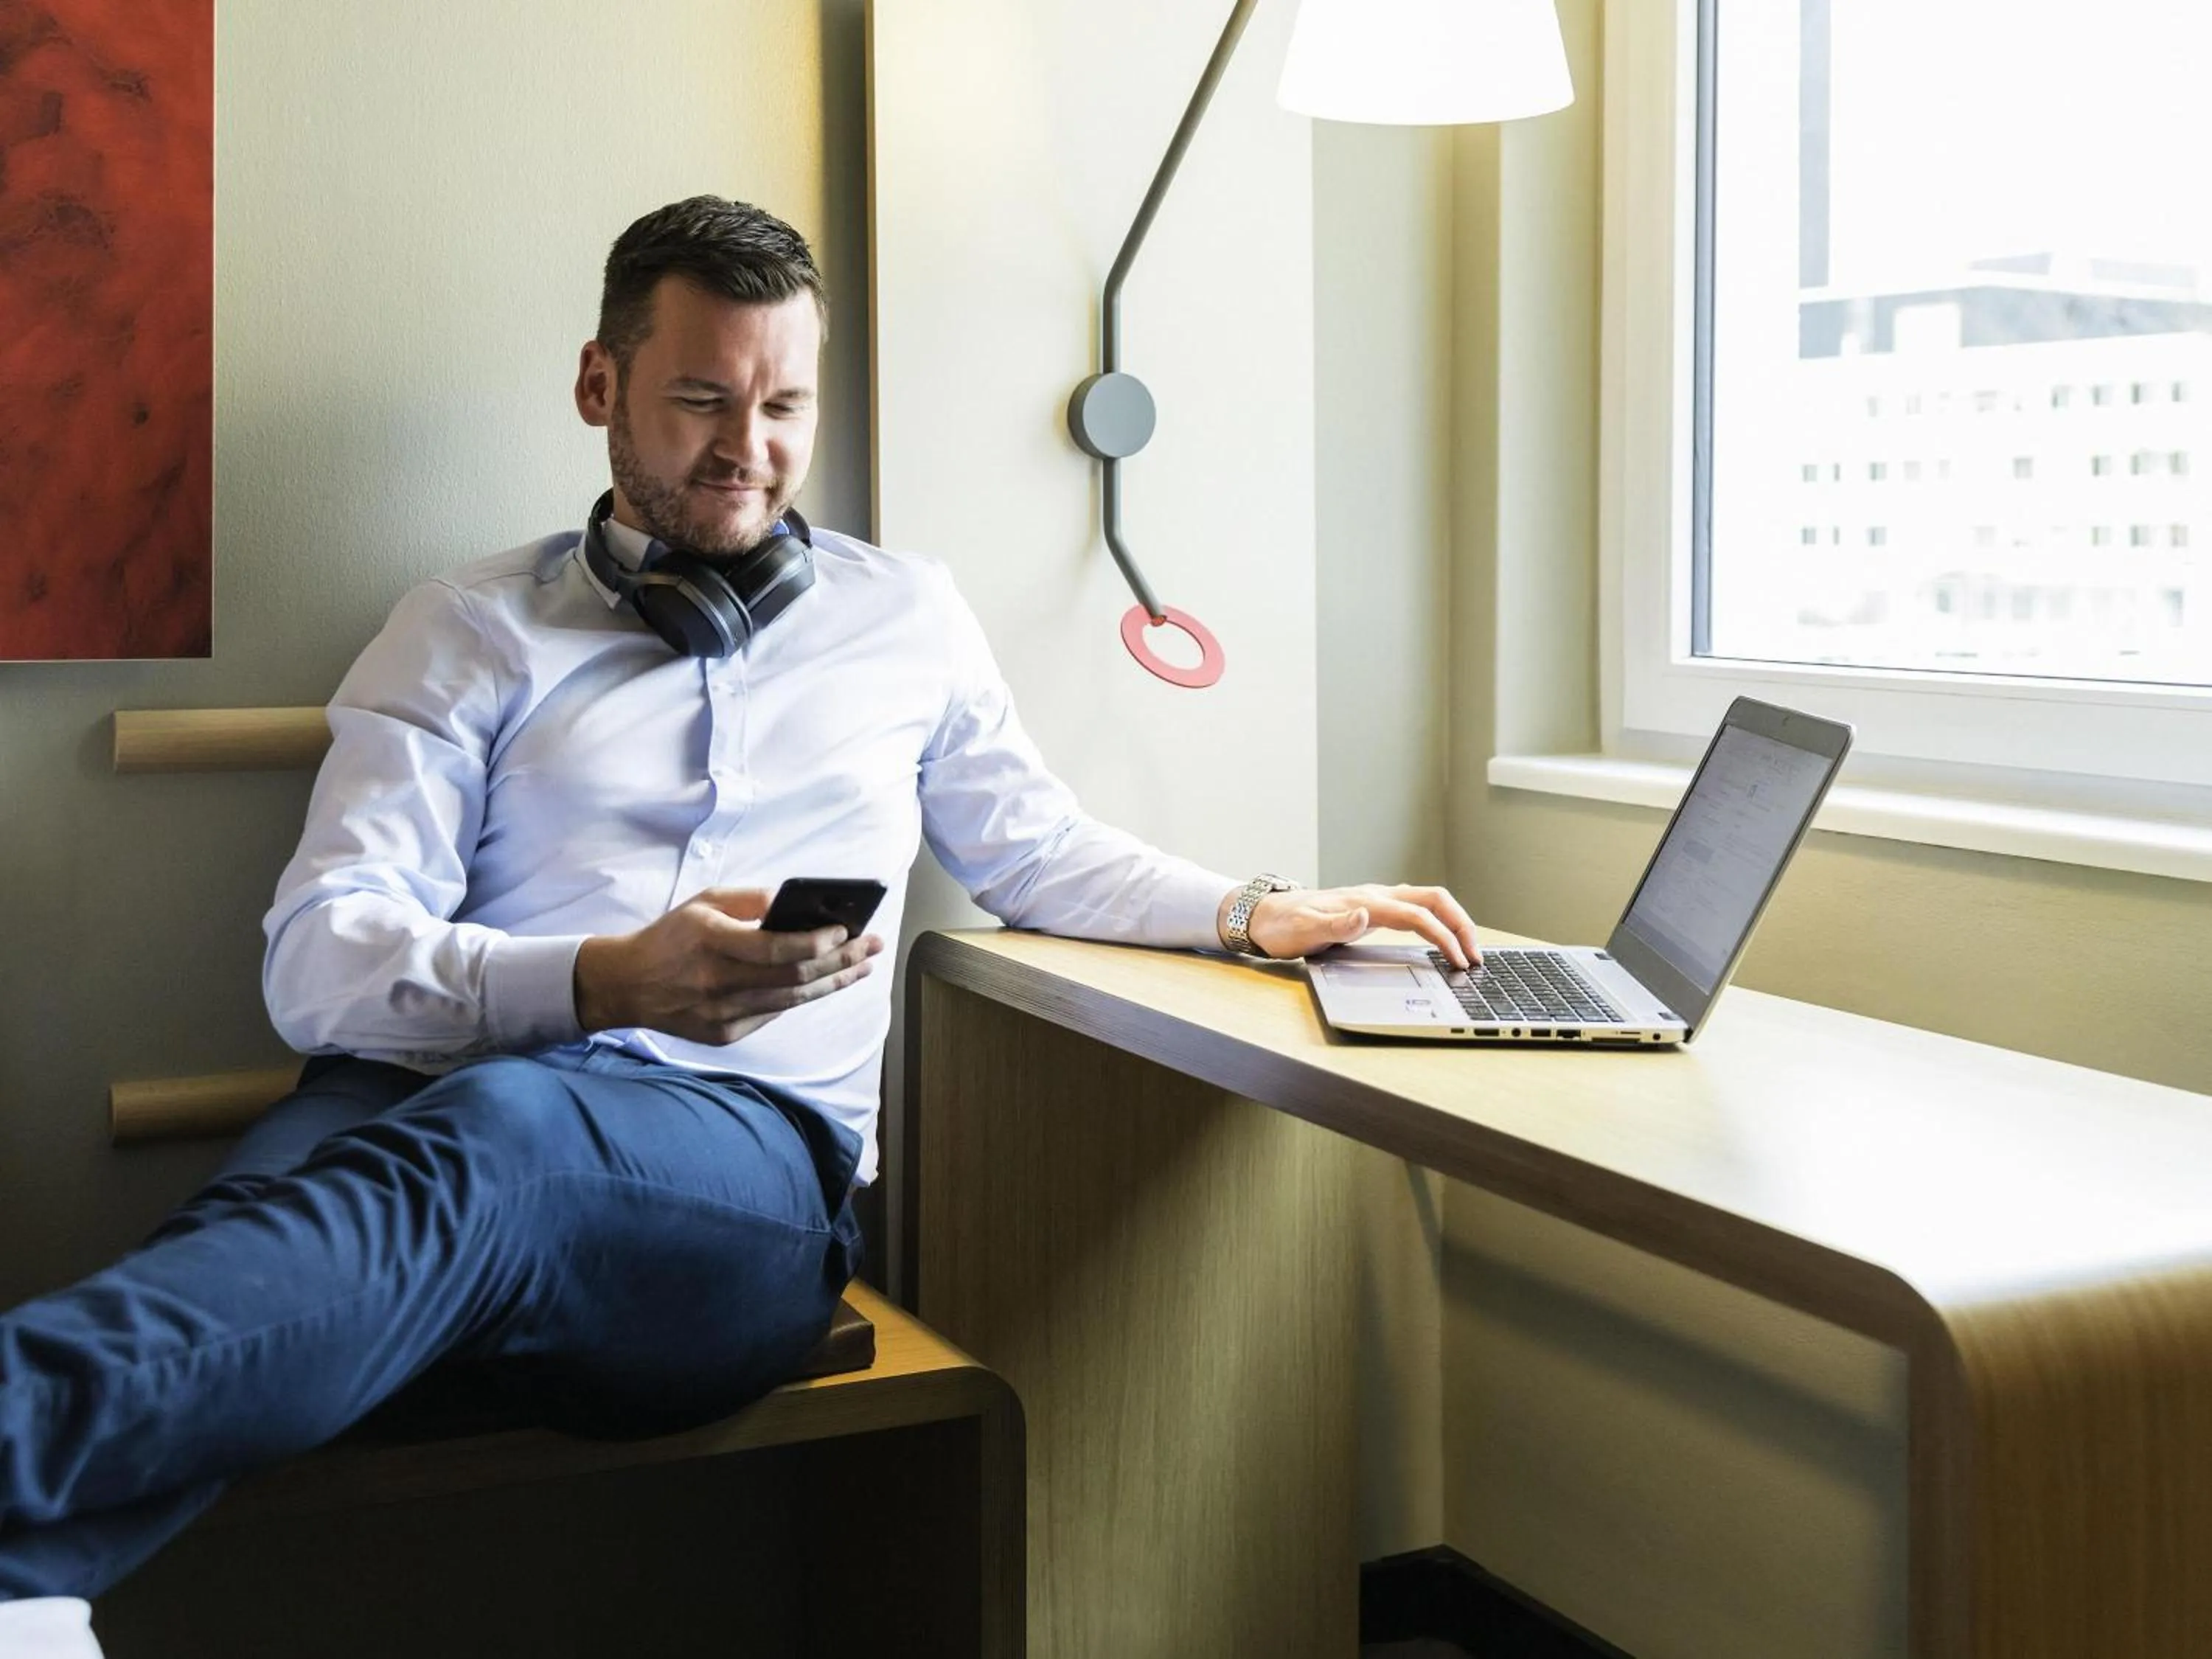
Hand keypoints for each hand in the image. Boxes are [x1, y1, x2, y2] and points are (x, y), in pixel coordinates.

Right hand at [573, 886, 884, 1045]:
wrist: (629, 984)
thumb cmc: (672, 936)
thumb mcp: (704, 902)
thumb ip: (751, 900)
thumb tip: (797, 902)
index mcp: (711, 942)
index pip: (776, 948)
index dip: (817, 942)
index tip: (846, 929)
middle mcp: (717, 981)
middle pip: (794, 978)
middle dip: (841, 960)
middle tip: (872, 946)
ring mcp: (721, 1014)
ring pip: (792, 1001)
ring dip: (833, 983)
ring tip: (862, 966)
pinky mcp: (724, 1034)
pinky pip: (773, 1014)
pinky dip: (801, 997)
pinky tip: (826, 983)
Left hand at [1223, 882, 1481, 969]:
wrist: (1265, 915)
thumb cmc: (1283, 924)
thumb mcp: (1304, 929)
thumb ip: (1335, 923)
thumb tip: (1363, 915)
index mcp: (1366, 901)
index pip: (1418, 916)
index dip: (1444, 937)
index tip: (1460, 961)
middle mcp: (1376, 896)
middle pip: (1435, 899)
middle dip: (1462, 924)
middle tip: (1477, 955)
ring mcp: (1377, 900)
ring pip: (1429, 901)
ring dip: (1453, 921)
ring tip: (1469, 949)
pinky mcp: (1374, 909)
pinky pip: (1416, 909)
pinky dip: (1438, 921)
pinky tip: (1443, 939)